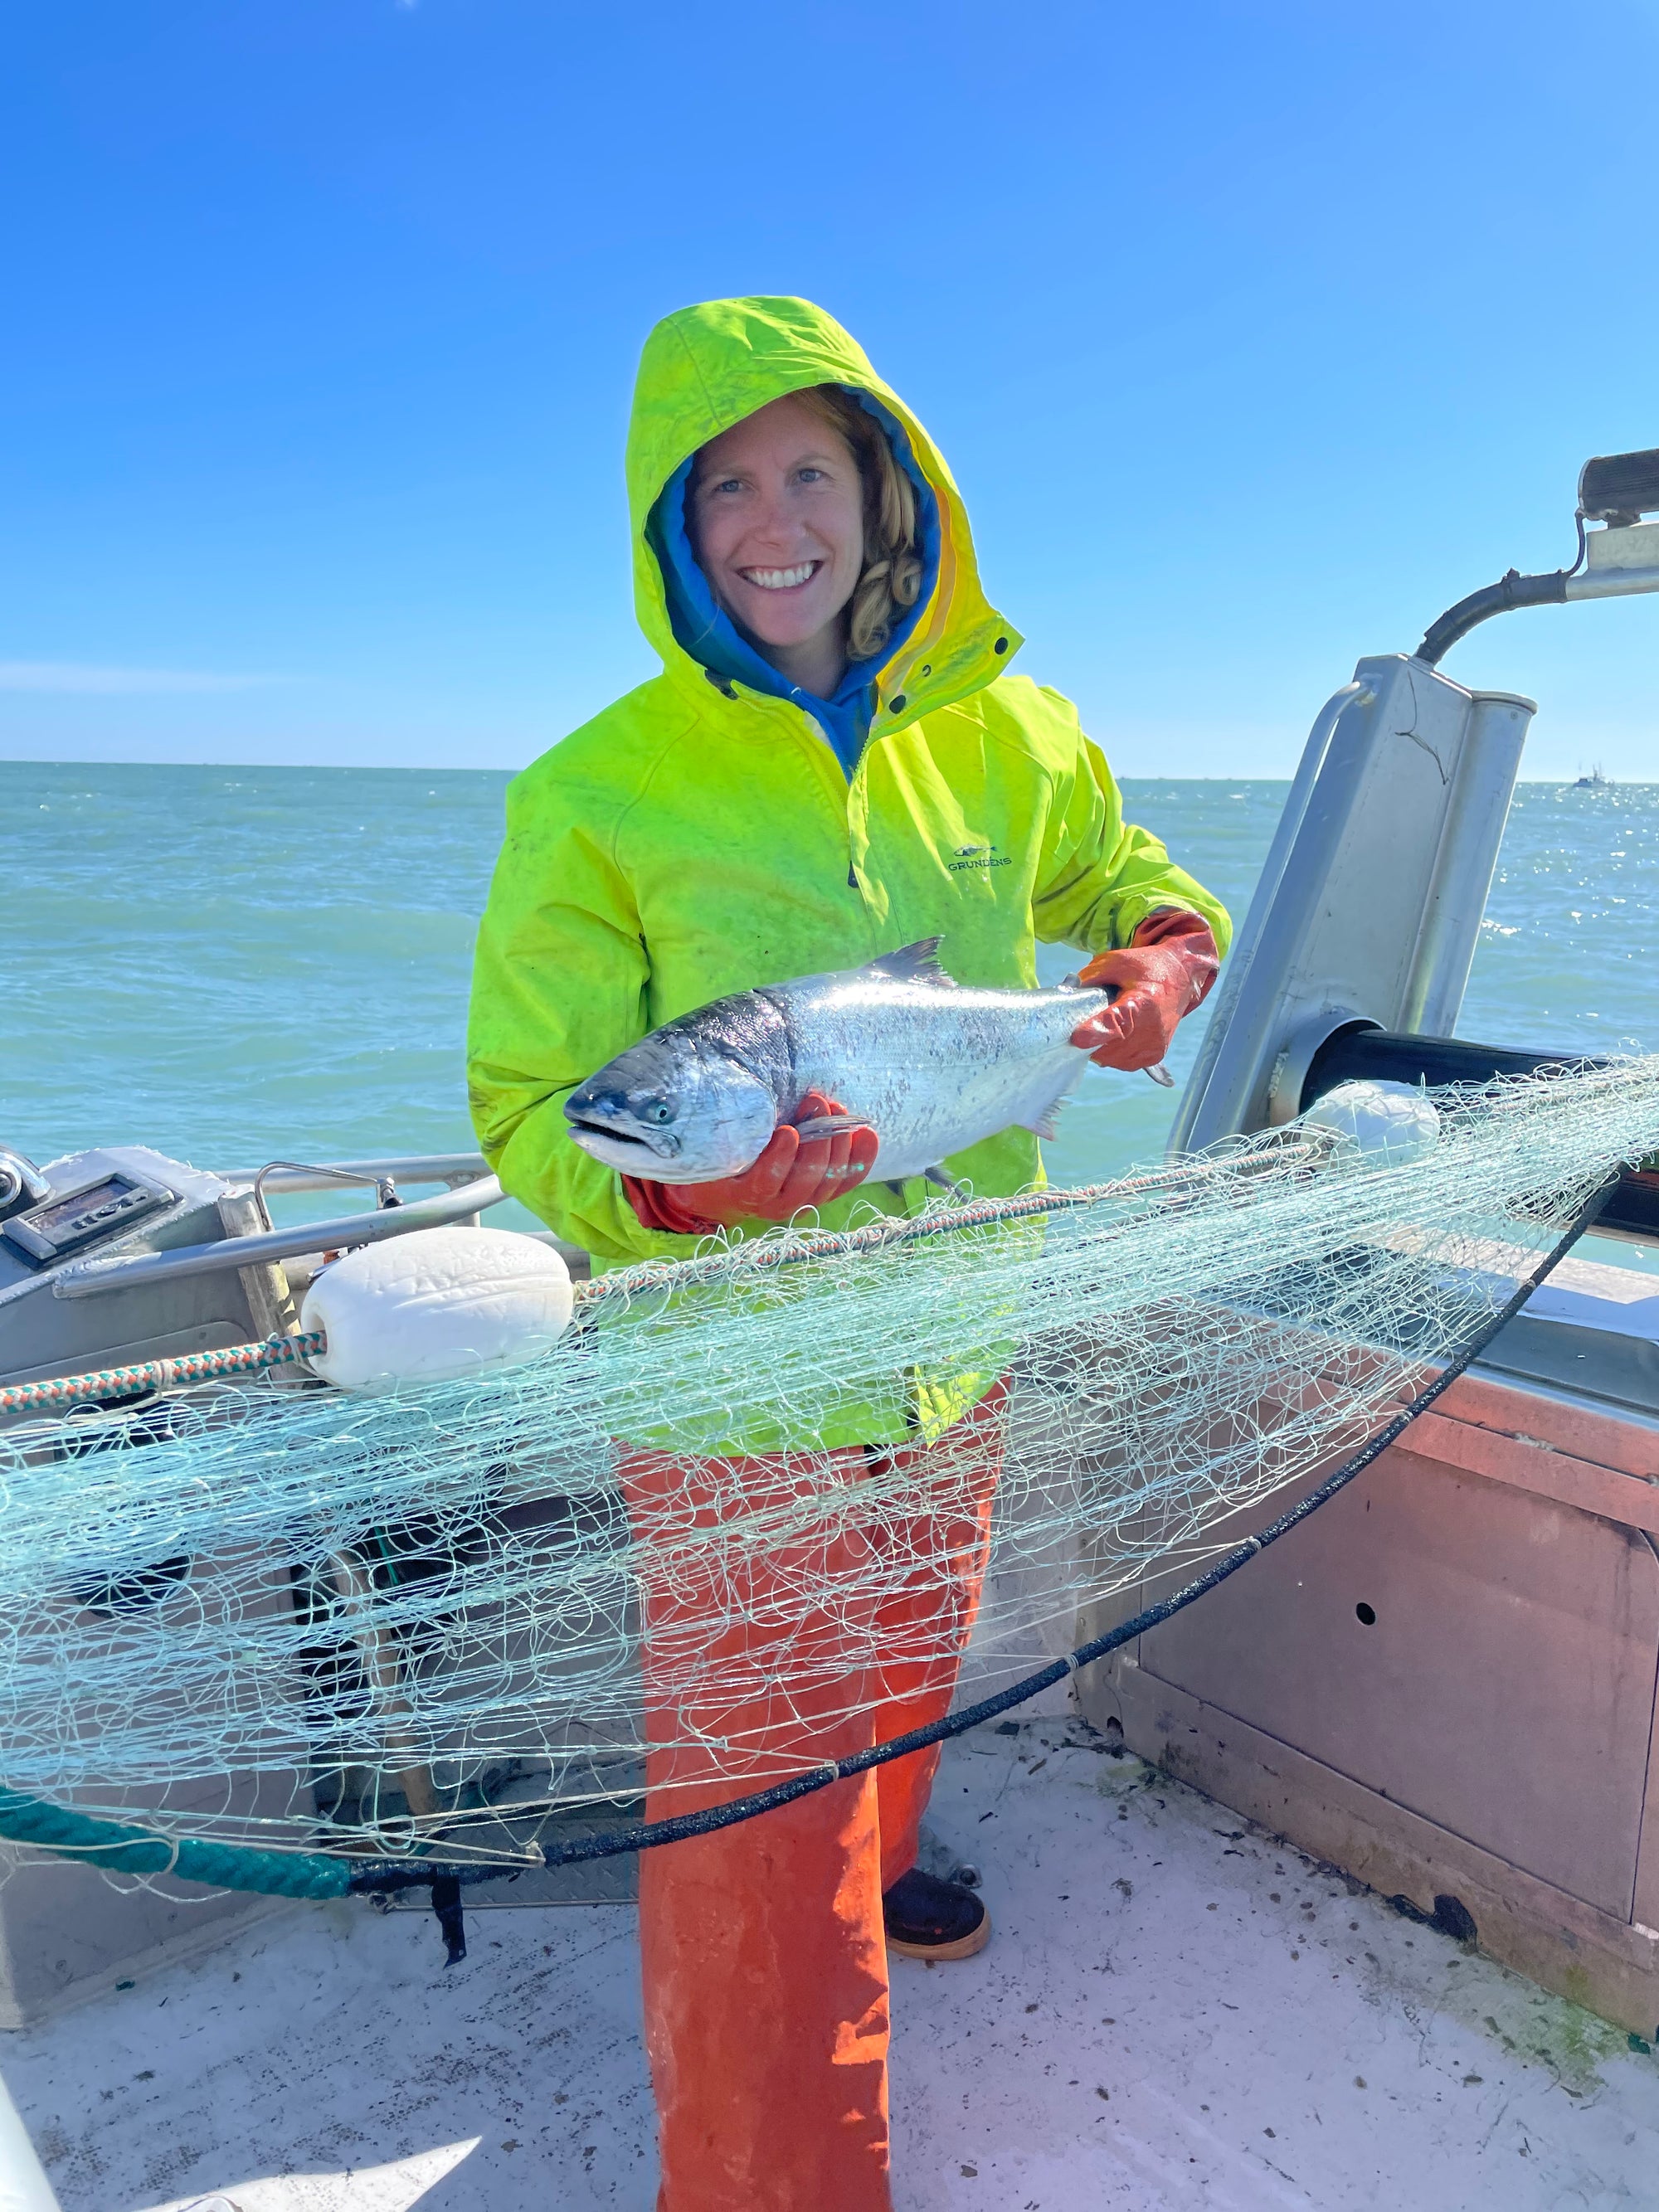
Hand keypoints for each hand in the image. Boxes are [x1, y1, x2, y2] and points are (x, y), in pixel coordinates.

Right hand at [622, 1089, 878, 1234]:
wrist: (721, 1187)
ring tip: (832, 1107)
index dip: (780, 1160)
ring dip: (836, 1142)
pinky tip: (868, 1133)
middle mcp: (774, 1205)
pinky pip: (846, 1182)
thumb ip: (703, 1122)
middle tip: (817, 1102)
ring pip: (827, 1181)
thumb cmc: (712, 1154)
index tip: (787, 1131)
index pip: (765, 1183)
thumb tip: (658, 1097)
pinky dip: (861, 1159)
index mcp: (741, 1194)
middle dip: (816, 1138)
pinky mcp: (820, 1192)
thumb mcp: (703, 1141)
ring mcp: (799, 1201)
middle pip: (804, 1180)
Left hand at [1068, 910, 1219, 1072]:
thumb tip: (1066, 992)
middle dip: (1090, 1039)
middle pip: (1110, 1047)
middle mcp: (1153, 1028)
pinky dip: (1114, 1053)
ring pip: (1113, 1059)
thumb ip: (1090, 978)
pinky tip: (1116, 1036)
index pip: (1117, 1023)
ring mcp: (1155, 1045)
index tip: (1077, 1038)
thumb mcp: (1115, 961)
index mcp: (1143, 1001)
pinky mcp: (1156, 1055)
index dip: (1096, 1032)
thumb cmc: (1144, 967)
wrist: (1179, 978)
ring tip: (1106, 1026)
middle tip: (1086, 1024)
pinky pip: (1124, 1062)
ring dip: (1101, 1048)